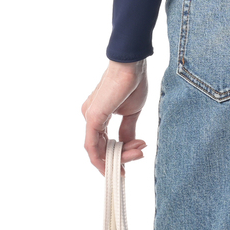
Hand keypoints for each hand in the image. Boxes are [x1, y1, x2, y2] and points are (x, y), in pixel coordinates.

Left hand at [82, 60, 148, 175]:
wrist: (132, 66)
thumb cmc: (132, 83)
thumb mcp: (131, 112)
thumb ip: (127, 130)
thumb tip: (128, 146)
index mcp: (99, 115)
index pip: (105, 142)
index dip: (118, 155)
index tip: (135, 156)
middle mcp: (91, 117)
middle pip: (102, 148)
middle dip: (122, 157)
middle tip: (140, 154)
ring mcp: (90, 117)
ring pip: (98, 150)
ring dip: (118, 157)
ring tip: (139, 153)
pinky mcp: (92, 118)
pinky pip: (92, 146)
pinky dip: (101, 158)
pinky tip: (116, 163)